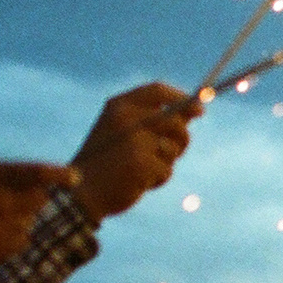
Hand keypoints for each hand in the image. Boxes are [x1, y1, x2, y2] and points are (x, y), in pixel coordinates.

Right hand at [0, 161, 80, 265]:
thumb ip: (0, 173)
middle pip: (38, 200)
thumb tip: (41, 184)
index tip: (74, 177)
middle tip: (2, 197)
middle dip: (29, 198)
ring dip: (17, 220)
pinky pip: (19, 244)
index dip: (57, 175)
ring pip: (29, 224)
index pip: (33, 174)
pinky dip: (8, 239)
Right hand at [66, 83, 196, 222]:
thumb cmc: (107, 162)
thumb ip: (155, 120)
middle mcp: (126, 117)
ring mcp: (134, 140)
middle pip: (175, 119)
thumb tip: (195, 109)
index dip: (182, 98)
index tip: (200, 109)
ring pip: (173, 147)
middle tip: (175, 152)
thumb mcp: (125, 133)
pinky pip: (167, 170)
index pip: (158, 91)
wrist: (83, 191)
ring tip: (143, 169)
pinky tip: (139, 182)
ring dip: (166, 163)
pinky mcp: (142, 162)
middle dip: (182, 139)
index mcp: (119, 105)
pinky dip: (158, 179)